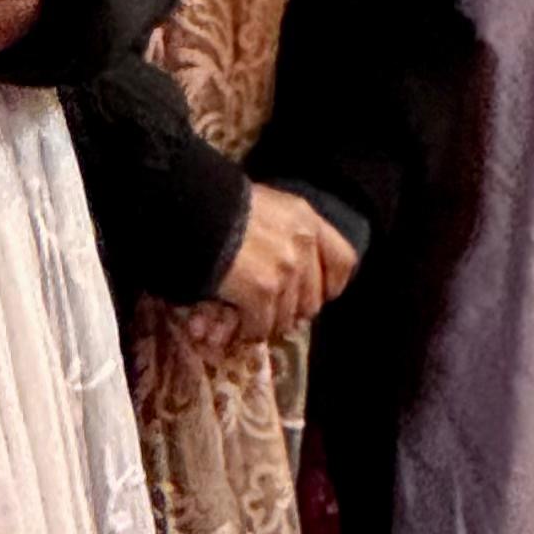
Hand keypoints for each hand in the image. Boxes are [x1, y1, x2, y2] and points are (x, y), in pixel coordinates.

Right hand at [209, 184, 360, 345]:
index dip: (330, 285)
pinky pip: (260, 325)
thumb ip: (285, 233)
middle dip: (290, 312)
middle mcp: (302, 243)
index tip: (314, 295)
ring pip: (286, 318)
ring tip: (245, 319)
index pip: (343, 261)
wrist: (190, 206)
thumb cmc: (218, 204)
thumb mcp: (264, 206)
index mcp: (306, 218)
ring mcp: (285, 268)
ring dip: (264, 323)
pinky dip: (245, 330)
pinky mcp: (263, 289)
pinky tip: (231, 325)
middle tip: (269, 313)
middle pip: (313, 300)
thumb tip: (292, 274)